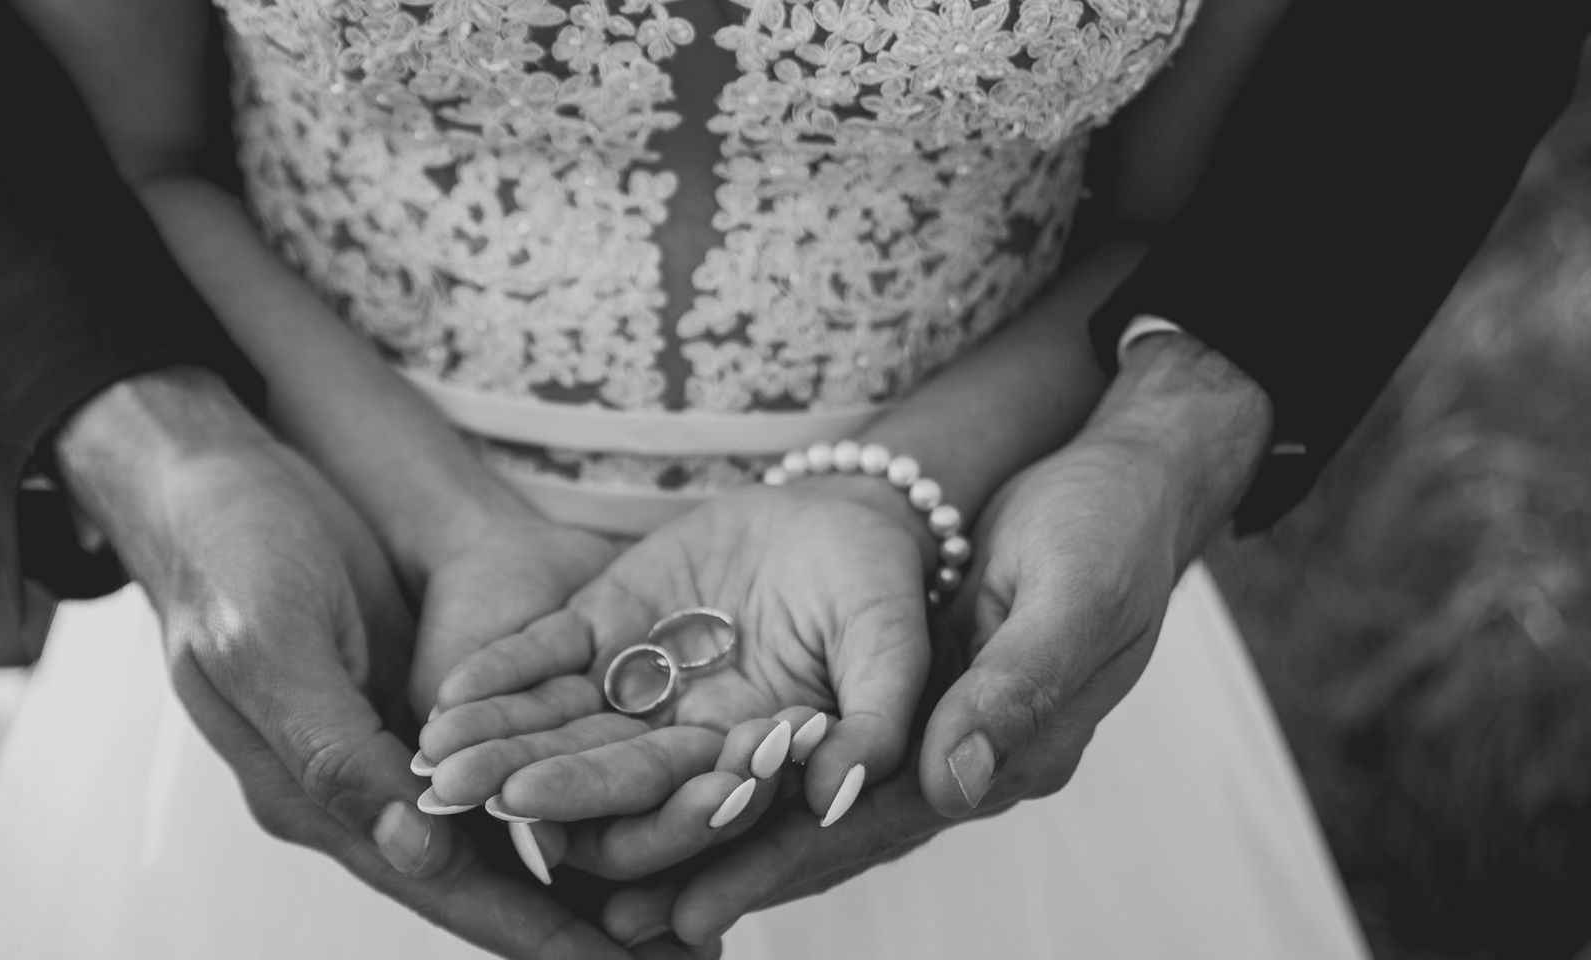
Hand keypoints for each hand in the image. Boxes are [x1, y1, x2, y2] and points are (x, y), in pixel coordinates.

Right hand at [56, 368, 638, 958]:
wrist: (210, 476)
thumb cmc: (229, 552)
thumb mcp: (266, 642)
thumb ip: (331, 750)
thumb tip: (415, 849)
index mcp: (314, 794)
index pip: (442, 886)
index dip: (532, 933)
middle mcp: (361, 790)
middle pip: (486, 880)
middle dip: (580, 927)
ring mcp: (395, 745)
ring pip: (505, 832)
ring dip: (590, 872)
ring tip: (685, 916)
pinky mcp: (423, 698)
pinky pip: (509, 763)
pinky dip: (569, 795)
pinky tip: (637, 809)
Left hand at [415, 477, 935, 875]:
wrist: (844, 513)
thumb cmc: (880, 585)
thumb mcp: (891, 645)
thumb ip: (873, 720)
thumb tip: (839, 793)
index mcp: (753, 762)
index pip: (688, 809)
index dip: (633, 825)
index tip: (569, 837)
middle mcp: (685, 738)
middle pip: (605, 776)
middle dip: (535, 790)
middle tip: (466, 799)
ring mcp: (641, 683)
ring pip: (559, 724)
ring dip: (498, 740)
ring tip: (435, 758)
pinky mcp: (607, 624)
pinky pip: (545, 653)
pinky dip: (500, 670)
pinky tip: (447, 691)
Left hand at [599, 331, 1275, 943]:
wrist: (1128, 484)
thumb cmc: (1106, 533)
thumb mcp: (1072, 595)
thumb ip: (1016, 687)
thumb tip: (956, 786)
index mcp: (1011, 753)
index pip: (880, 822)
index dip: (785, 865)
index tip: (697, 907)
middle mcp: (963, 760)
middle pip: (829, 829)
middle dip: (729, 873)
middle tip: (624, 923)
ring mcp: (934, 728)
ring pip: (811, 796)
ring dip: (721, 836)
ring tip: (622, 880)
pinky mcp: (905, 689)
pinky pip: (814, 742)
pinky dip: (746, 770)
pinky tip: (675, 784)